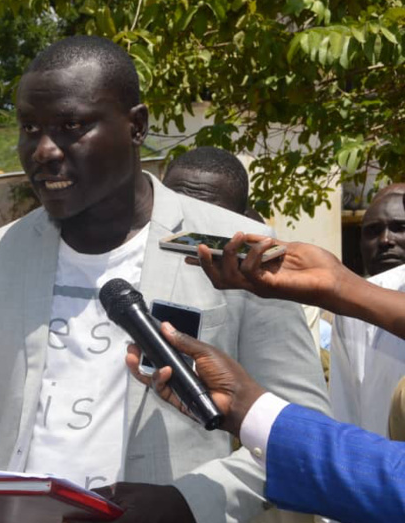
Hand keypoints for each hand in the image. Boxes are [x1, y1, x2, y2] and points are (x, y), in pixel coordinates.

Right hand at [125, 321, 265, 437]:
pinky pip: (160, 390)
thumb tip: (165, 327)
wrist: (237, 399)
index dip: (151, 345)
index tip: (140, 336)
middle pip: (152, 364)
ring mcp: (176, 387)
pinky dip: (159, 380)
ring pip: (152, 378)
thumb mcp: (205, 352)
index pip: (164, 351)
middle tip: (130, 348)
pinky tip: (165, 371)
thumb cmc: (227, 373)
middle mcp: (179, 373)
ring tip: (132, 357)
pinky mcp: (175, 400)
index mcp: (187, 359)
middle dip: (138, 356)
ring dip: (140, 368)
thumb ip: (183, 341)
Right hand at [193, 233, 352, 310]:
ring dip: (228, 253)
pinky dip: (255, 254)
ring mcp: (260, 287)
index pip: (224, 271)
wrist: (336, 280)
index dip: (205, 264)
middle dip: (205, 263)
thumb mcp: (287, 247)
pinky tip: (268, 242)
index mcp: (256, 275)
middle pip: (218, 279)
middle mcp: (254, 283)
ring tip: (239, 236)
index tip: (186, 252)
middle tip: (201, 246)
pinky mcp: (269, 287)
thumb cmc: (316, 266)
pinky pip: (250, 271)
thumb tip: (249, 236)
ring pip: (227, 276)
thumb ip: (266, 244)